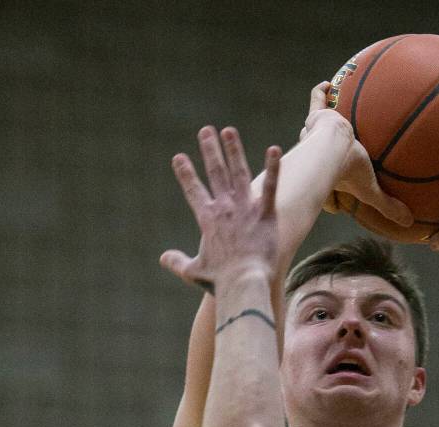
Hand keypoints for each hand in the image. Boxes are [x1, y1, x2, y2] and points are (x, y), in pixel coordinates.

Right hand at [160, 127, 280, 287]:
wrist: (244, 283)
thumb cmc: (220, 280)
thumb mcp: (193, 272)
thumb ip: (177, 262)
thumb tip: (163, 257)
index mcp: (207, 219)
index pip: (193, 190)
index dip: (185, 173)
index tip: (179, 157)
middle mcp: (224, 208)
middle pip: (216, 173)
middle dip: (210, 150)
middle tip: (206, 131)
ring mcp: (245, 208)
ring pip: (239, 172)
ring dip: (233, 150)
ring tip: (228, 131)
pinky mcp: (266, 214)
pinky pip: (270, 186)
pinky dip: (273, 167)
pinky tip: (274, 149)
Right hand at [300, 83, 412, 227]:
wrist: (333, 147)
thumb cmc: (349, 172)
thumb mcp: (371, 191)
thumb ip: (388, 205)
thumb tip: (408, 223)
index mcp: (327, 178)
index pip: (326, 195)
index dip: (332, 202)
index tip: (339, 204)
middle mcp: (316, 157)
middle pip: (319, 160)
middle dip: (323, 160)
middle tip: (335, 155)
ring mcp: (314, 136)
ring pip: (315, 132)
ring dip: (320, 128)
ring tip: (331, 119)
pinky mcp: (317, 116)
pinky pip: (317, 100)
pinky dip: (321, 92)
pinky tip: (328, 83)